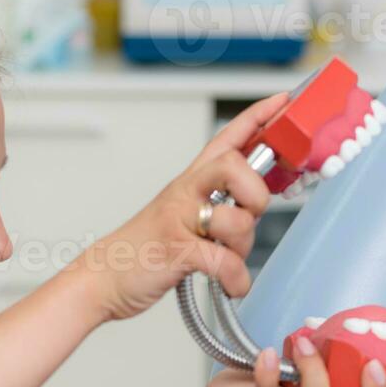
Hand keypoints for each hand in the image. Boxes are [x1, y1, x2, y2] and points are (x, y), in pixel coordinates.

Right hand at [78, 92, 288, 322]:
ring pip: (235, 220)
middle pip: (233, 166)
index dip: (256, 118)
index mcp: (189, 182)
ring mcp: (179, 220)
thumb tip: (255, 205)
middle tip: (248, 215)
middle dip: (255, 193)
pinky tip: (232, 284)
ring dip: (242, 247)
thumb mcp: (183, 216)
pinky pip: (224, 262)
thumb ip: (217, 205)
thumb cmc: (146, 248)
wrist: (104, 276)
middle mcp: (184, 194)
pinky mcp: (176, 250)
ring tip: (228, 257)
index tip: (281, 101)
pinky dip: (235, 279)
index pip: (226, 139)